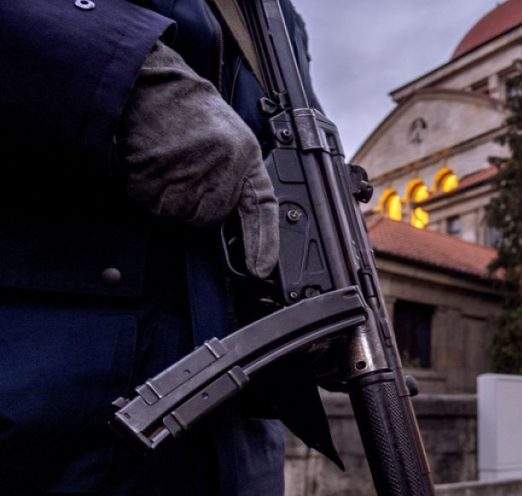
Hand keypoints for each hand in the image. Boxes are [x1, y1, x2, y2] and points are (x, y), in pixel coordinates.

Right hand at [118, 41, 277, 277]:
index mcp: (246, 158)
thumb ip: (235, 176)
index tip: (261, 269)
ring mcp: (190, 171)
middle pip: (207, 218)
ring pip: (176, 213)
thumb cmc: (191, 113)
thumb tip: (233, 217)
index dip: (262, 242)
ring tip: (169, 162)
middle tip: (185, 172)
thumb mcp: (230, 138)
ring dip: (165, 196)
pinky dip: (143, 189)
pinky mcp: (157, 173)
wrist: (156, 85)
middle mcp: (223, 167)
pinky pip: (147, 201)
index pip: (261, 208)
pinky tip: (151, 161)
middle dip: (193, 205)